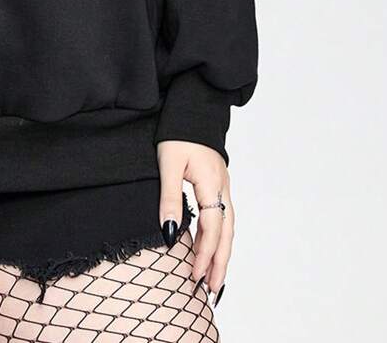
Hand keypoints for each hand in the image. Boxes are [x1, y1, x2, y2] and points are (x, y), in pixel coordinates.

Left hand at [157, 140, 232, 307]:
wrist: (193, 106)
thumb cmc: (178, 131)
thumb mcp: (168, 163)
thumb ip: (170, 198)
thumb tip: (170, 234)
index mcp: (211, 183)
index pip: (212, 227)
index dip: (205, 254)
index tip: (196, 276)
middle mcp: (222, 188)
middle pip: (226, 233)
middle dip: (220, 263)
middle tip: (213, 291)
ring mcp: (223, 186)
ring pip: (227, 227)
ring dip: (222, 253)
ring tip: (215, 279)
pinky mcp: (218, 184)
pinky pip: (223, 217)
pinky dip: (220, 238)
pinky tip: (214, 249)